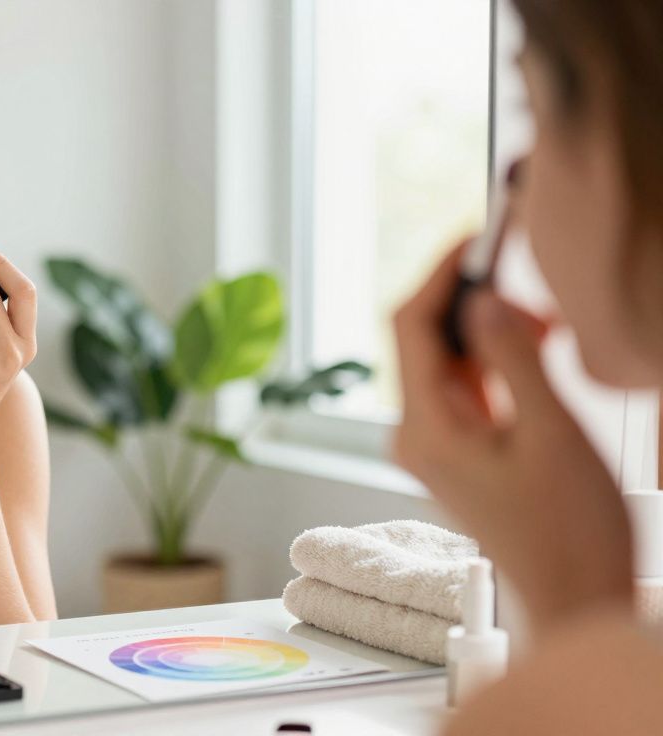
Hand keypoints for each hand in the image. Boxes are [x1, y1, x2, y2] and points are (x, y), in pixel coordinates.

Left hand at [391, 242, 632, 623]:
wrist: (573, 593)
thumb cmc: (569, 528)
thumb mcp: (550, 432)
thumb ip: (513, 358)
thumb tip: (483, 299)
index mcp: (424, 428)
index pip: (410, 326)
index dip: (441, 274)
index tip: (478, 236)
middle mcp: (414, 433)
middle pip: (424, 339)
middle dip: (474, 302)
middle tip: (537, 299)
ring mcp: (430, 442)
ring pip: (447, 359)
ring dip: (491, 332)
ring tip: (549, 331)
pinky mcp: (454, 449)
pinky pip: (463, 385)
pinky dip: (495, 360)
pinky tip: (537, 355)